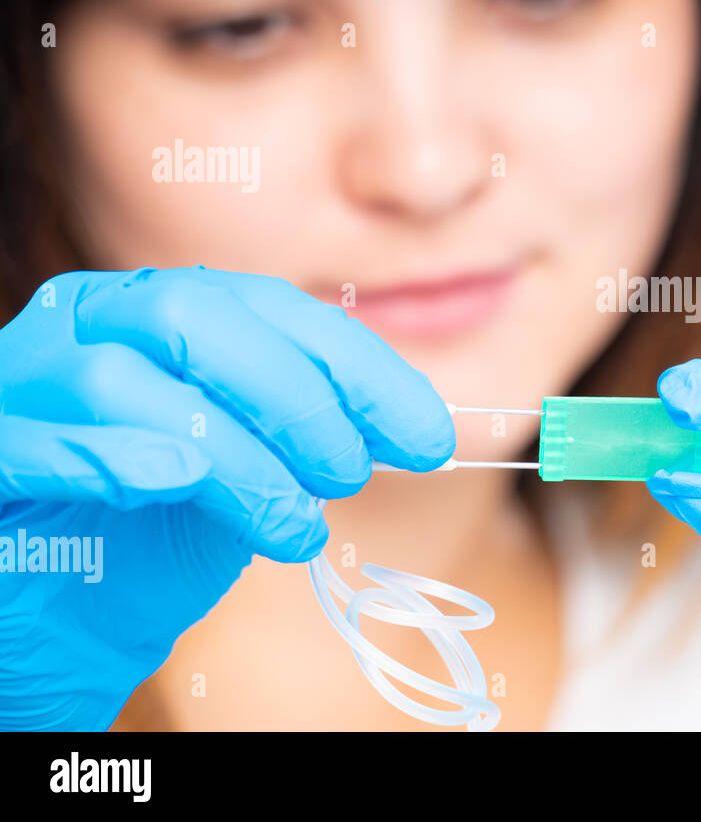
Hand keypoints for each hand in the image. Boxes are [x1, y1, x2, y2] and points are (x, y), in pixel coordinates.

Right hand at [0, 267, 453, 728]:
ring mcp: (20, 378)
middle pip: (194, 313)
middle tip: (350, 473)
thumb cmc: (155, 537)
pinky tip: (173, 479)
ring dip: (229, 453)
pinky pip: (24, 436)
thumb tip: (416, 430)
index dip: (360, 367)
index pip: (273, 309)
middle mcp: (88, 323)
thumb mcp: (253, 478)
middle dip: (295, 393)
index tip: (430, 437)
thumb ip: (310, 440)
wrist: (53, 619)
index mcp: (163, 313)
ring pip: (121, 379)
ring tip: (291, 525)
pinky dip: (103, 454)